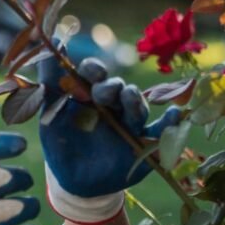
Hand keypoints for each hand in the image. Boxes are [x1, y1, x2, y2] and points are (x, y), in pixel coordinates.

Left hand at [38, 57, 180, 224]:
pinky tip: (175, 114)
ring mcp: (129, 124)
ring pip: (137, 107)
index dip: (94, 69)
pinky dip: (170, 122)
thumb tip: (54, 40)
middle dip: (111, 88)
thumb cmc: (62, 145)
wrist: (76, 183)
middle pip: (117, 88)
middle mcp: (112, 106)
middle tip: (103, 94)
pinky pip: (160, 132)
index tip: (92, 72)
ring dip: (135, 100)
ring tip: (129, 98)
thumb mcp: (49, 114)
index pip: (95, 74)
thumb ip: (50, 81)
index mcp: (88, 96)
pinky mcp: (143, 144)